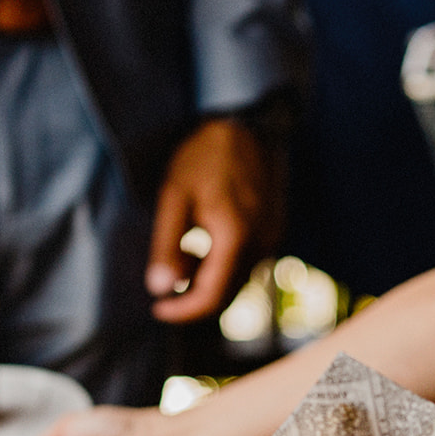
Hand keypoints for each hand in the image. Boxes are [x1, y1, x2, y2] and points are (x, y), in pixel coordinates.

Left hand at [145, 116, 282, 323]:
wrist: (249, 124)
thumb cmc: (205, 156)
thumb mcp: (174, 197)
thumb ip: (167, 246)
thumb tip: (159, 289)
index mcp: (235, 237)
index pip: (211, 297)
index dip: (183, 311)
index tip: (158, 308)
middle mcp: (262, 243)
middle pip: (227, 294)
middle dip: (194, 296)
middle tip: (165, 281)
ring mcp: (273, 237)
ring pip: (239, 279)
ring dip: (209, 278)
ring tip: (183, 251)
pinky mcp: (276, 230)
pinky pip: (249, 261)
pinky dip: (224, 263)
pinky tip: (204, 239)